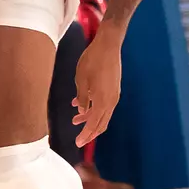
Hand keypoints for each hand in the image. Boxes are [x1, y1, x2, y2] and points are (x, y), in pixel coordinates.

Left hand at [73, 30, 123, 146]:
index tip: (78, 144)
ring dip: (89, 119)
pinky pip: (103, 104)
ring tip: (75, 119)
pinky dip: (93, 108)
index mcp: (103, 101)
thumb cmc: (92, 61)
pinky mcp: (113, 88)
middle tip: (79, 139)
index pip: (94, 124)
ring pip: (102, 114)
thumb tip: (81, 111)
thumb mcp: (81, 80)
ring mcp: (114, 95)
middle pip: (101, 123)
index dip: (86, 135)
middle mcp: (111, 101)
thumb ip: (81, 98)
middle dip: (89, 132)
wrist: (108, 45)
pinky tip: (81, 104)